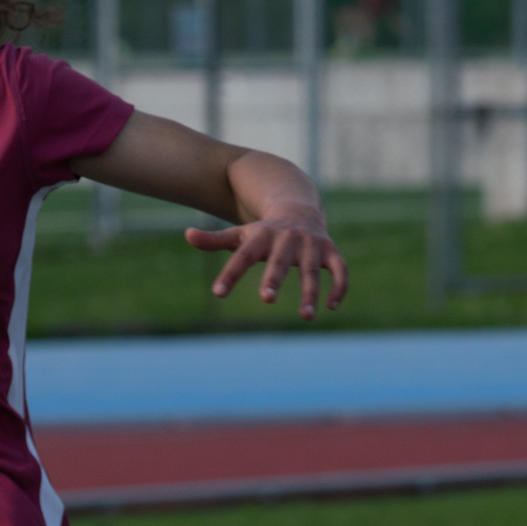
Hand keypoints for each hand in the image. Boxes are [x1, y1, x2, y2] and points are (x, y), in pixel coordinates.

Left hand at [185, 215, 347, 318]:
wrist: (298, 209)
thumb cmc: (263, 232)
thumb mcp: (239, 234)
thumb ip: (214, 240)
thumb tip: (187, 235)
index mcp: (261, 237)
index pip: (242, 256)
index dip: (230, 274)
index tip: (218, 293)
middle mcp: (287, 240)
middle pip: (279, 261)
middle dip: (274, 278)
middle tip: (266, 298)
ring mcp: (311, 245)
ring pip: (312, 271)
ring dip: (310, 292)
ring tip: (306, 316)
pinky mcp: (330, 251)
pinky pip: (339, 270)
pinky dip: (339, 286)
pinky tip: (332, 306)